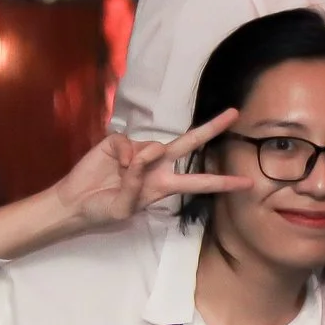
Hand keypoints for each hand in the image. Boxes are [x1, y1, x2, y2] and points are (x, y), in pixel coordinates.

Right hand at [49, 113, 248, 228]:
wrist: (76, 202)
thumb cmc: (104, 210)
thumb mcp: (125, 209)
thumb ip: (137, 185)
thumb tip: (148, 153)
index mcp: (165, 185)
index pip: (200, 183)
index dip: (223, 182)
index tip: (248, 182)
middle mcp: (158, 165)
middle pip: (190, 143)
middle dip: (212, 128)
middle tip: (234, 114)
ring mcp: (139, 151)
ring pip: (156, 146)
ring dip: (143, 162)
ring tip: (123, 175)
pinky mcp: (119, 141)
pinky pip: (130, 143)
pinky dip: (124, 154)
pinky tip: (116, 163)